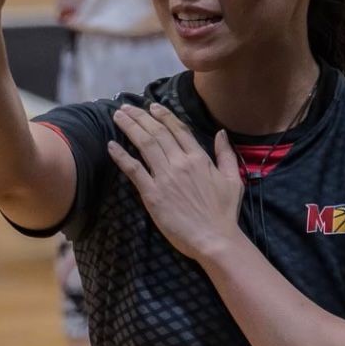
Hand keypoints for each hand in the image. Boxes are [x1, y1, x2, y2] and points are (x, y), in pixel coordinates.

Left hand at [107, 103, 243, 260]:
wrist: (214, 239)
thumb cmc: (225, 212)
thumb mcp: (233, 179)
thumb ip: (226, 154)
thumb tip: (221, 132)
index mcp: (199, 158)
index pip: (178, 129)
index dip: (163, 115)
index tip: (151, 106)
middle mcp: (180, 163)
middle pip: (157, 133)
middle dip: (140, 116)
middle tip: (126, 106)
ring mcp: (165, 178)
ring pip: (144, 145)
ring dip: (130, 128)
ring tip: (118, 116)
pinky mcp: (152, 195)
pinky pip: (134, 170)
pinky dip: (122, 156)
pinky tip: (111, 145)